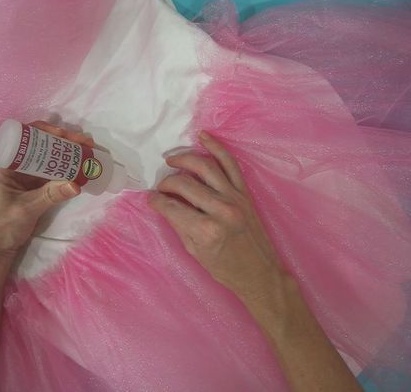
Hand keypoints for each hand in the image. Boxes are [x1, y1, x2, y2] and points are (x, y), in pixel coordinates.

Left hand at [0, 121, 94, 264]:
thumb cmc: (2, 226)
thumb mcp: (26, 209)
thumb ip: (50, 196)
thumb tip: (76, 184)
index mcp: (5, 164)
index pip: (25, 138)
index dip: (45, 131)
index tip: (65, 134)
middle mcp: (15, 165)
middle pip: (41, 145)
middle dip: (64, 141)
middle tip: (86, 142)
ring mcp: (26, 175)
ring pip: (49, 157)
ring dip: (68, 153)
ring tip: (89, 151)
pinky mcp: (35, 186)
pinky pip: (52, 172)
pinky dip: (67, 169)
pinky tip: (81, 167)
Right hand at [149, 131, 283, 302]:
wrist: (259, 273)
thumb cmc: (225, 268)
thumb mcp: (194, 252)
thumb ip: (179, 224)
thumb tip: (162, 204)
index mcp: (205, 230)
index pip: (171, 207)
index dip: (157, 201)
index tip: (151, 198)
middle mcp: (221, 210)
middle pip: (185, 184)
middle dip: (167, 182)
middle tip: (160, 185)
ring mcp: (235, 198)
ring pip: (205, 167)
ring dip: (185, 158)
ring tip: (171, 159)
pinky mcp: (245, 192)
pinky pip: (230, 163)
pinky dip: (216, 147)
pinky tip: (203, 137)